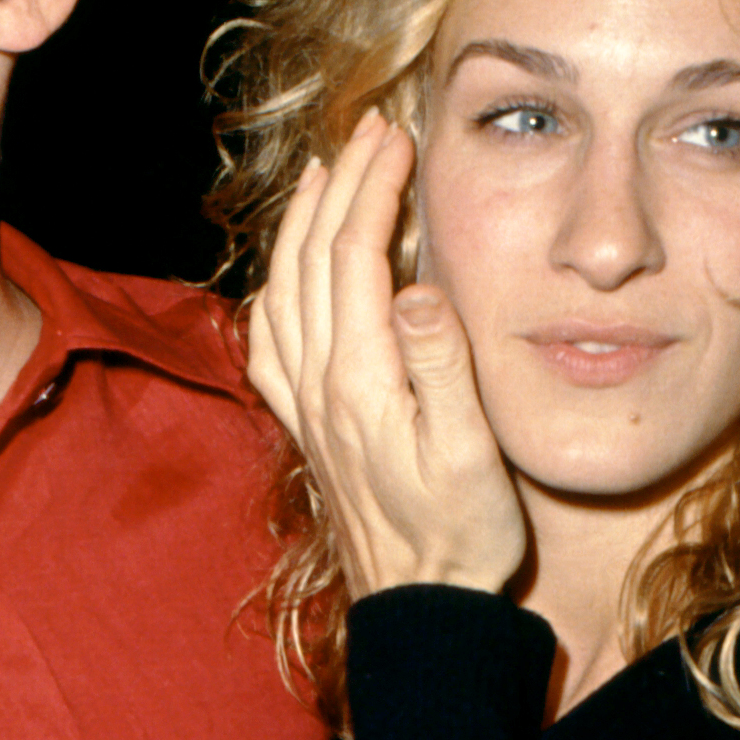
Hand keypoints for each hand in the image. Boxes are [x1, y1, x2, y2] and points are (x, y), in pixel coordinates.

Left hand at [245, 111, 526, 599]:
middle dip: (335, 184)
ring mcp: (305, 408)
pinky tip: (290, 272)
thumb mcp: (471, 451)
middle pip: (309, 261)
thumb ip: (444, 365)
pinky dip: (275, 287)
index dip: (370, 188)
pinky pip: (268, 341)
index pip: (352, 257)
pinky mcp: (306, 427)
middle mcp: (318, 388)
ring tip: (322, 175)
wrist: (422, 607)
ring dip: (297, 225)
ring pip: (278, 292)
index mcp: (360, 382)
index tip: (396, 138)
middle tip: (367, 132)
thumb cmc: (460, 533)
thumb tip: (417, 287)